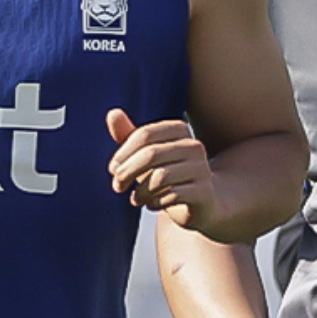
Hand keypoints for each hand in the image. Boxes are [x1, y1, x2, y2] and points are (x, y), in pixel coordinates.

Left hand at [107, 108, 218, 227]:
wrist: (203, 201)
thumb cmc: (166, 173)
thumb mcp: (145, 154)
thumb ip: (128, 135)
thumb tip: (112, 113)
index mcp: (179, 131)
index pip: (144, 135)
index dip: (122, 153)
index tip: (113, 168)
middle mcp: (194, 147)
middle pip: (150, 154)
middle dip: (126, 173)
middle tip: (117, 186)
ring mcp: (202, 169)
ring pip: (160, 177)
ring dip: (139, 192)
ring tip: (135, 199)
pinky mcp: (204, 193)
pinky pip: (170, 196)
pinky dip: (154, 202)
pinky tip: (152, 204)